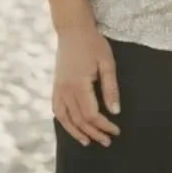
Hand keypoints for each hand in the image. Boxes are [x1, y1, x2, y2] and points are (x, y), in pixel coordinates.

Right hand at [53, 24, 120, 147]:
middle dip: (94, 132)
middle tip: (108, 141)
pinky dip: (64, 122)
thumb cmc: (93, 44)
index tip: (116, 130)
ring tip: (88, 142)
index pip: (92, 114)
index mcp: (79, 85)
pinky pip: (57, 110)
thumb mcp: (107, 64)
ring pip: (65, 118)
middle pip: (80, 119)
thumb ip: (111, 88)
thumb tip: (115, 111)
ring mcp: (58, 88)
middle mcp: (65, 90)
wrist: (72, 30)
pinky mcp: (55, 86)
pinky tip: (72, 128)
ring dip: (77, 132)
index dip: (104, 126)